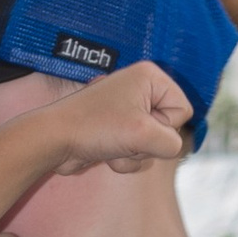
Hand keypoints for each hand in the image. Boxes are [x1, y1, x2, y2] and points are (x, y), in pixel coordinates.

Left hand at [32, 62, 195, 174]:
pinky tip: (106, 153)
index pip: (183, 111)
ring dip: (135, 154)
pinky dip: (125, 159)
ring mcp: (129, 110)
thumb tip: (171, 149)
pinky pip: (138, 152)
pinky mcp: (118, 130)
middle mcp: (141, 89)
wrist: (54, 141)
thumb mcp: (144, 134)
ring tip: (112, 145)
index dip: (164, 127)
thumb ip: (172, 143)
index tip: (139, 125)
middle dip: (148, 143)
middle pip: (169, 129)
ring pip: (154, 145)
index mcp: (150, 77)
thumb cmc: (94, 128)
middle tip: (123, 136)